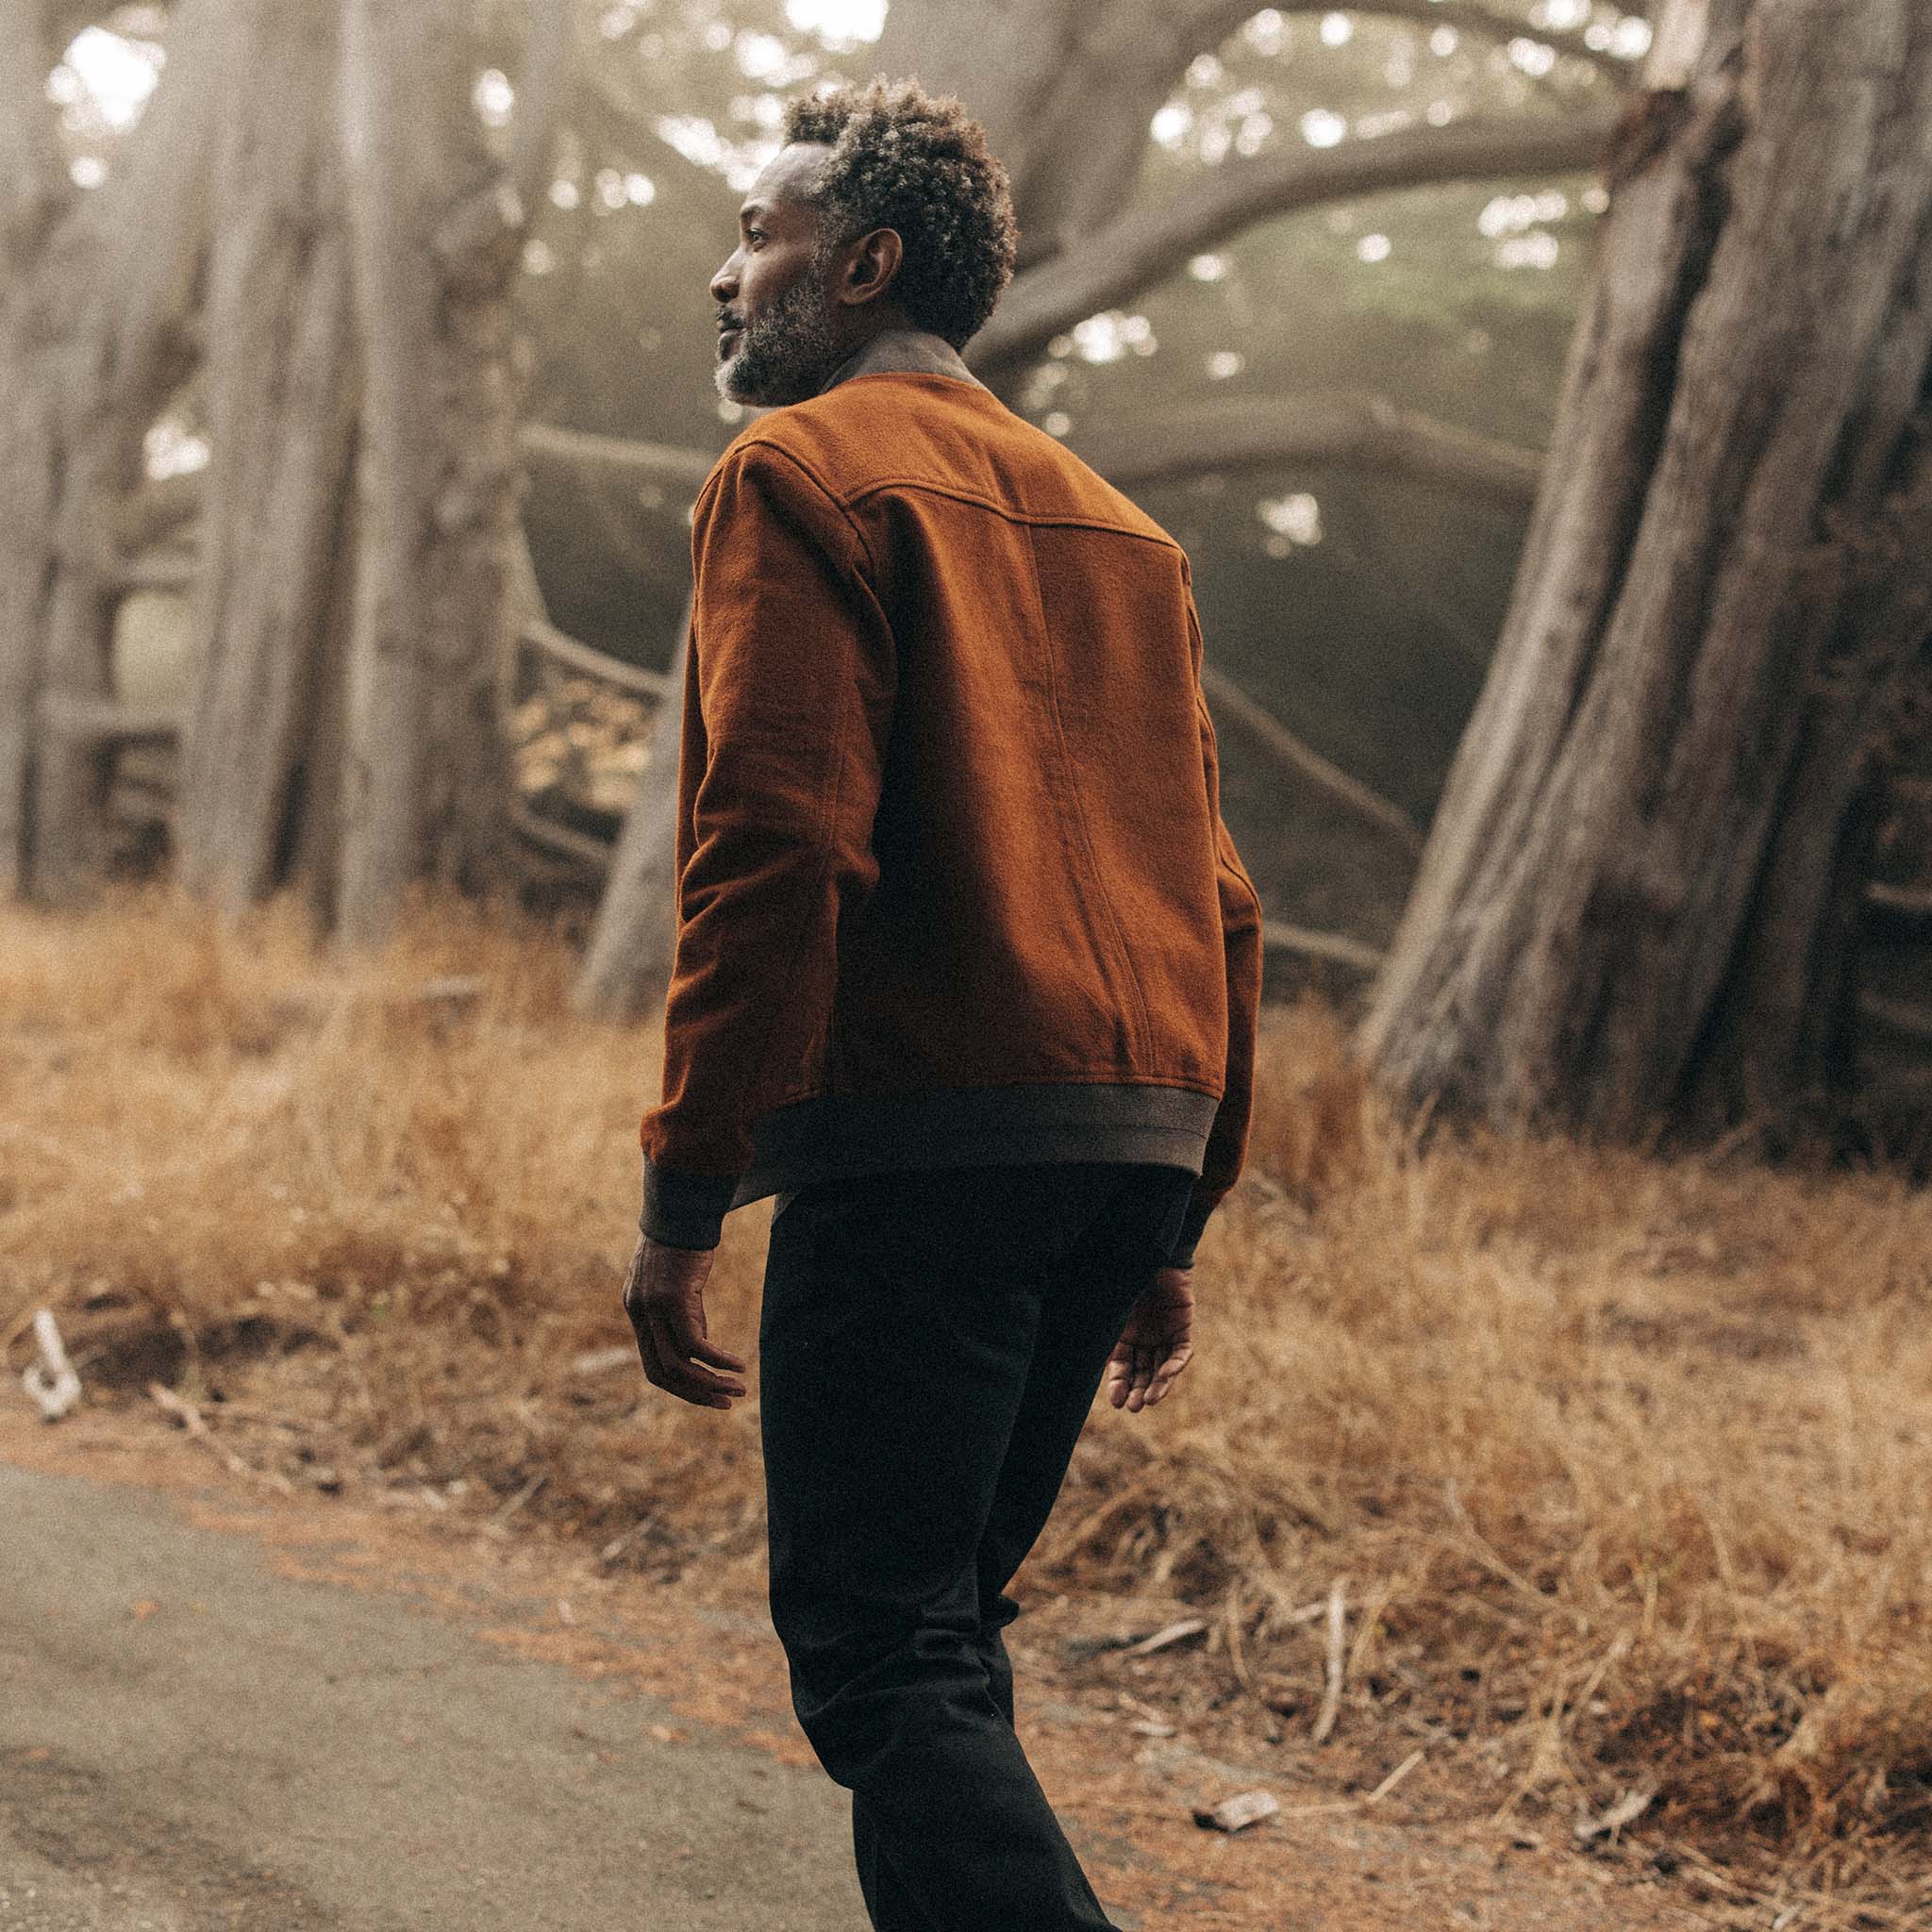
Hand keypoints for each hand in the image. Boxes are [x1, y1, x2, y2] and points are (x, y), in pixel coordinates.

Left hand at [621, 1234, 747, 1409]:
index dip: (681, 1386)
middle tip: (725, 1403)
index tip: (709, 1393)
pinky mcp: (673, 1300)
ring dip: (710, 1383)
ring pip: (678, 1365)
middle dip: (694, 1394)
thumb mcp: (676, 1281)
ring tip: (738, 1389)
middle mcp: (640, 1313)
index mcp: (637, 1310)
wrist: (681, 1207)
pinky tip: (738, 1364)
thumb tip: (699, 1345)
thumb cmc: (683, 1238)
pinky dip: (718, 1360)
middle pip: (661, 1373)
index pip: (653, 1364)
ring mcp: (654, 1309)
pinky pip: (696, 1345)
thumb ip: (681, 1313)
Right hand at [1104, 1265, 1194, 1413]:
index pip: (1121, 1366)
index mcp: (1123, 1333)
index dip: (1118, 1384)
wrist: (1153, 1251)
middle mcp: (1144, 1336)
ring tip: (1150, 1401)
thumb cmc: (1127, 1276)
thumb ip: (1099, 1328)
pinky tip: (1166, 1377)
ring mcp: (1164, 1333)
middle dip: (1138, 1390)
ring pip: (1161, 1367)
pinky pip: (1180, 1352)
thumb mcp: (1110, 1306)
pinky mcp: (1182, 1326)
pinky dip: (1174, 1365)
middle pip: (1142, 1371)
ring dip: (1157, 1385)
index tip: (1116, 1402)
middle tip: (1134, 1407)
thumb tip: (1070, 1351)